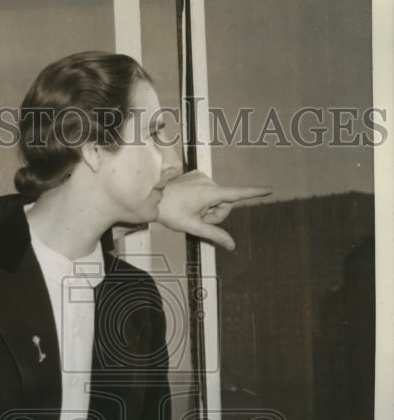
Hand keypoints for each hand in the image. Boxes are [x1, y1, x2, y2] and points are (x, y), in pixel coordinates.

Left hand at [155, 170, 271, 249]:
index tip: (270, 189)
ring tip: (189, 209)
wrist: (150, 198)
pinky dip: (201, 198)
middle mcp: (209, 181)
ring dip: (206, 207)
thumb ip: (214, 235)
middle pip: (224, 203)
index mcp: (211, 192)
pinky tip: (186, 201)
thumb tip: (232, 245)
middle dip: (215, 213)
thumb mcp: (193, 227)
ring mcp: (201, 176)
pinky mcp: (196, 174)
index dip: (255, 193)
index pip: (238, 194)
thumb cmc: (170, 213)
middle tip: (197, 218)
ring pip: (215, 197)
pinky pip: (206, 190)